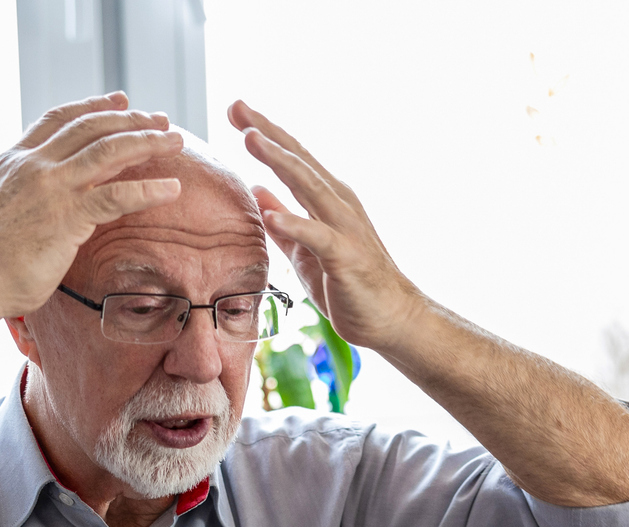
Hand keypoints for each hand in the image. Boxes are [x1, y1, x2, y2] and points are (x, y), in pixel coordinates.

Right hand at [0, 95, 185, 322]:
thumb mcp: (2, 210)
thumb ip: (24, 196)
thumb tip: (42, 202)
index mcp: (14, 160)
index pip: (59, 118)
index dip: (93, 106)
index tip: (120, 100)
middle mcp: (33, 164)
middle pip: (91, 127)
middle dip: (131, 119)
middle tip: (161, 119)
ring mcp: (51, 187)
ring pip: (109, 151)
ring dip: (147, 142)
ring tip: (176, 142)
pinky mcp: (67, 216)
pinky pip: (117, 195)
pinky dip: (149, 189)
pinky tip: (172, 188)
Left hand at [226, 100, 426, 350]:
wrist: (392, 320)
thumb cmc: (349, 285)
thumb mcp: (305, 250)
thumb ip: (283, 220)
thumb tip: (257, 190)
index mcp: (328, 200)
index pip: (293, 159)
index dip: (265, 132)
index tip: (236, 108)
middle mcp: (339, 205)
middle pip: (299, 161)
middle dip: (267, 132)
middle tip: (237, 105)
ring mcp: (345, 229)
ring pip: (310, 187)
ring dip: (280, 161)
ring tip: (251, 139)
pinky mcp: (347, 258)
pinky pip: (318, 237)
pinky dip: (295, 224)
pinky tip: (272, 215)